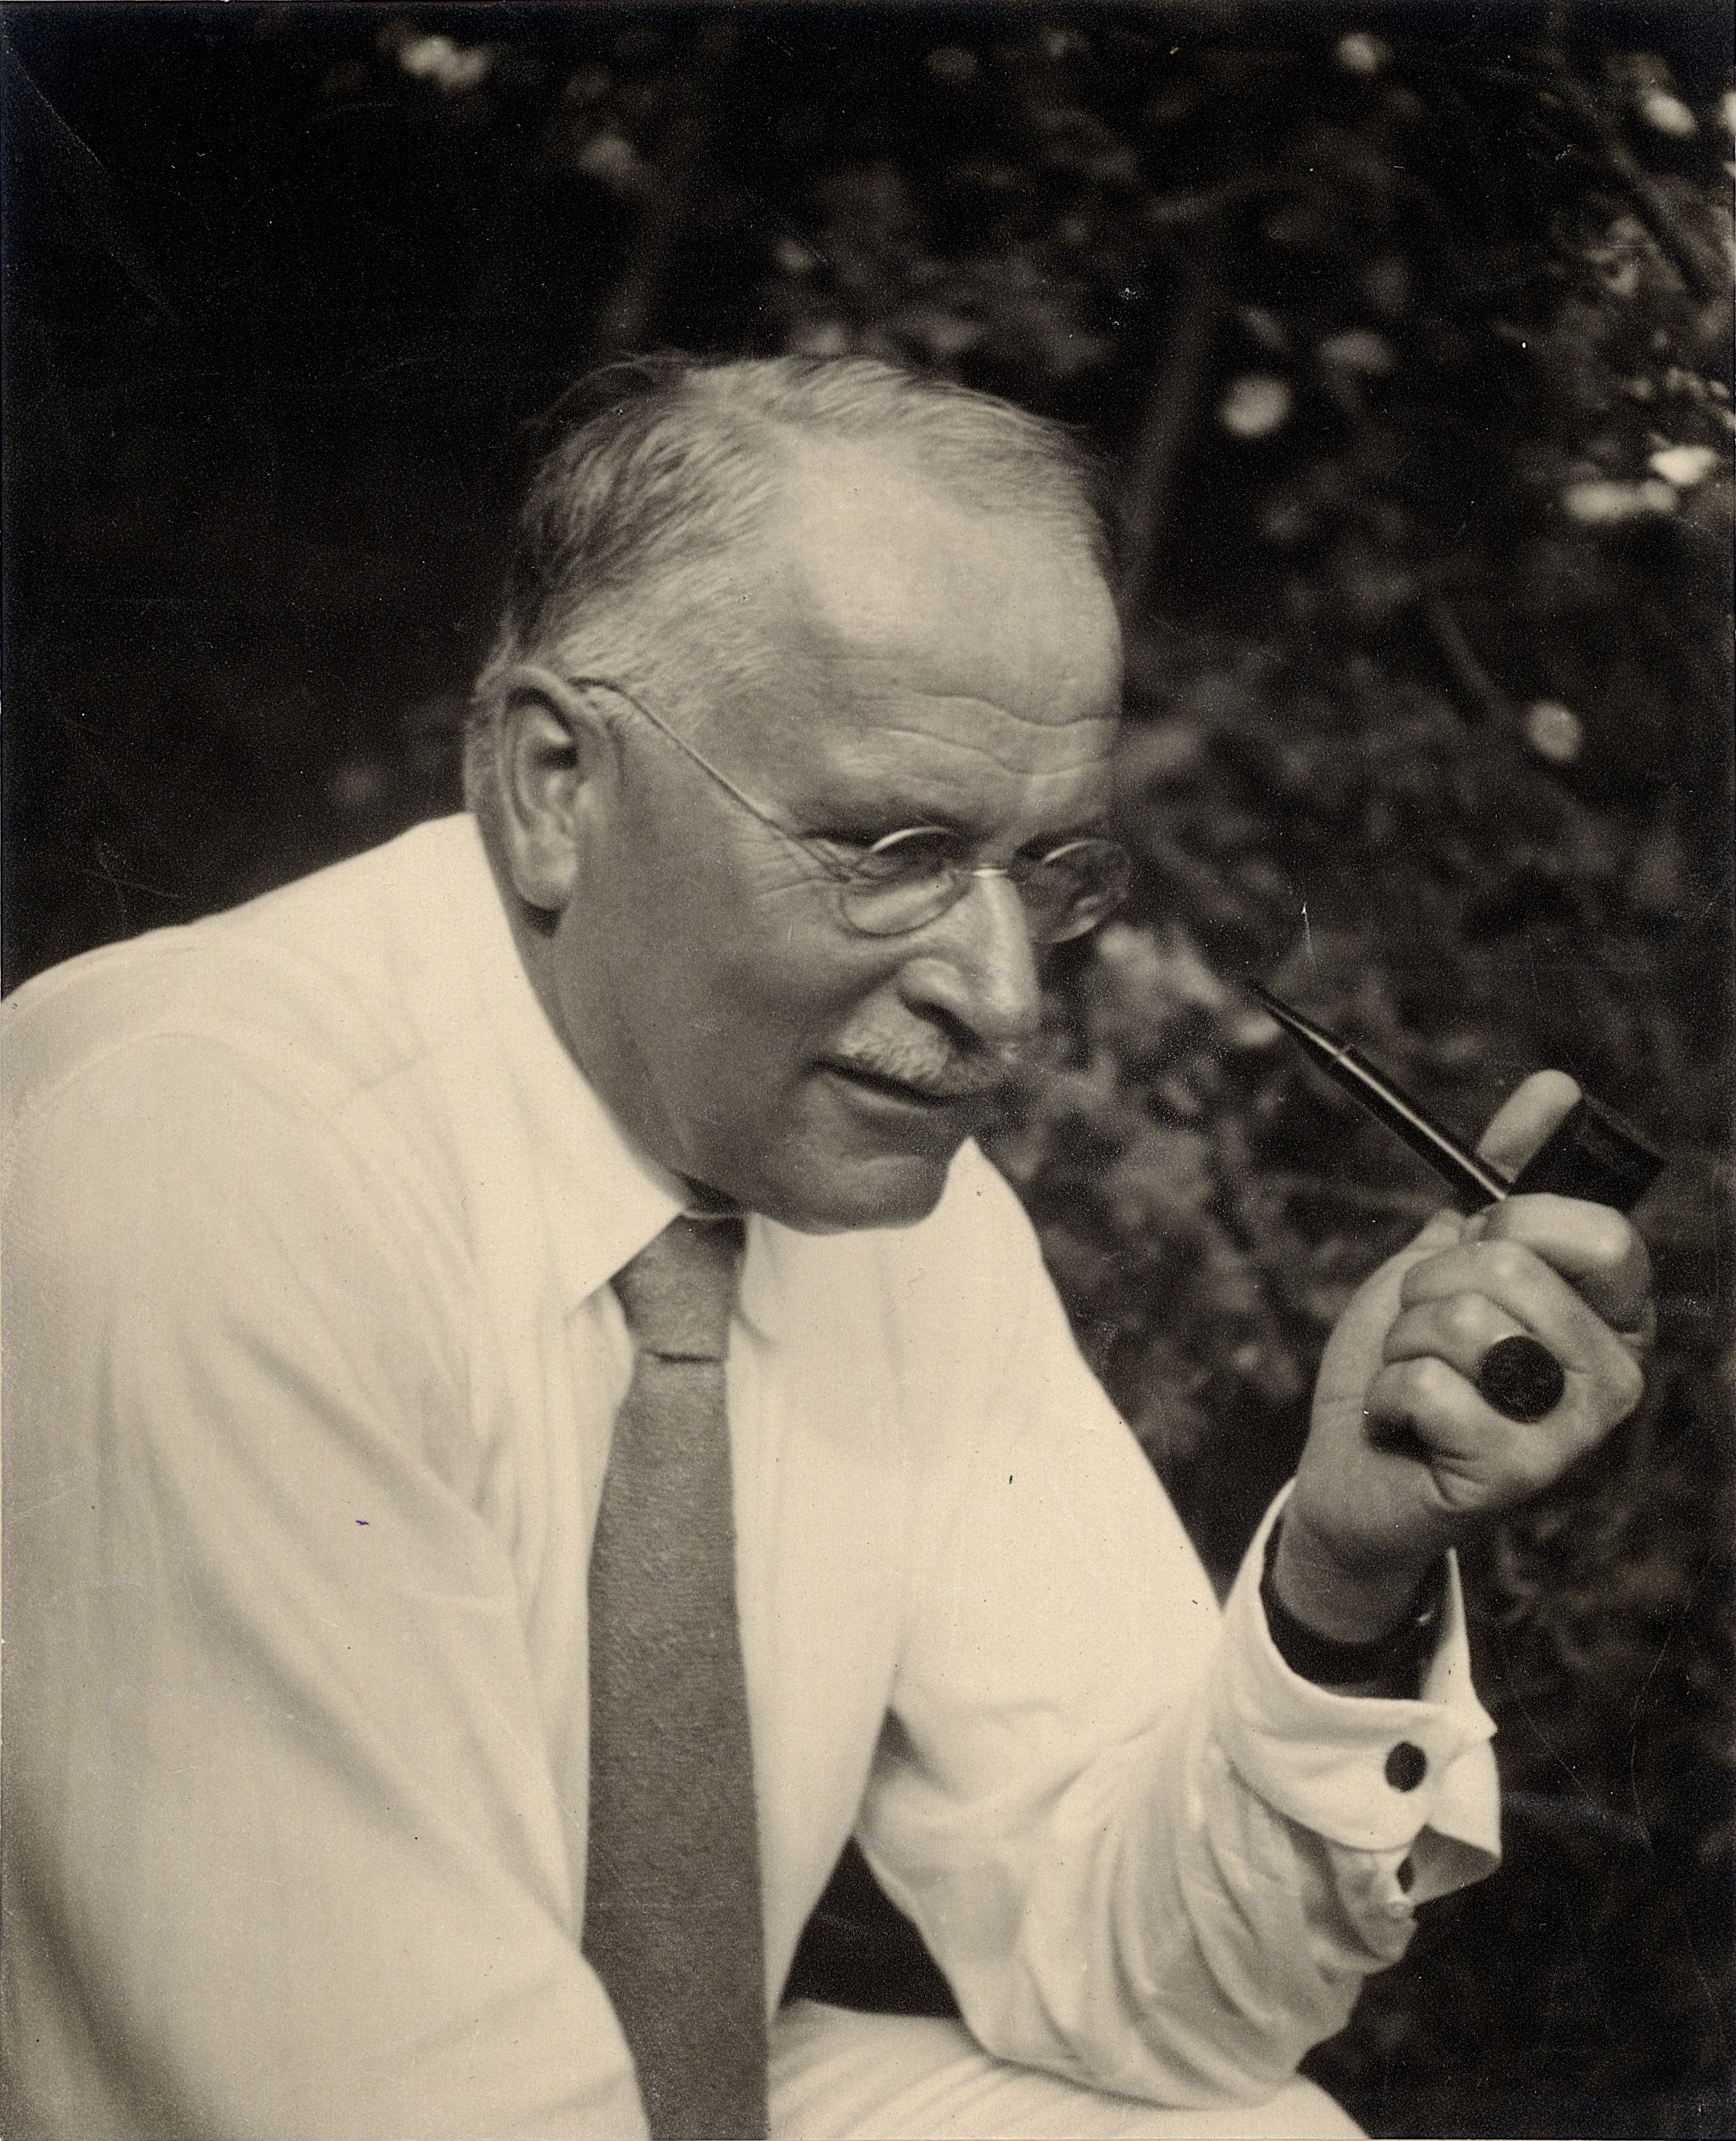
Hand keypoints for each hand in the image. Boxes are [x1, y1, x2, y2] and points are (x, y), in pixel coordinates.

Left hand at [1275, 1071, 1654, 1644]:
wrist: (1354, 1466)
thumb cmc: (1411, 1360)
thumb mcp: (1452, 1253)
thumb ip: (1504, 1175)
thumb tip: (1557, 1086)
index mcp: (1615, 1315)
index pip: (1599, 1231)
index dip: (1513, 1221)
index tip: (1477, 1245)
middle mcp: (1617, 1376)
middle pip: (1511, 1266)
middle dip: (1431, 1284)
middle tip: (1426, 1329)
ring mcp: (1574, 1433)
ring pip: (1463, 1321)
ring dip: (1407, 1341)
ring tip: (1415, 1378)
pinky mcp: (1516, 1476)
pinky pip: (1428, 1385)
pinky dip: (1390, 1394)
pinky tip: (1405, 1426)